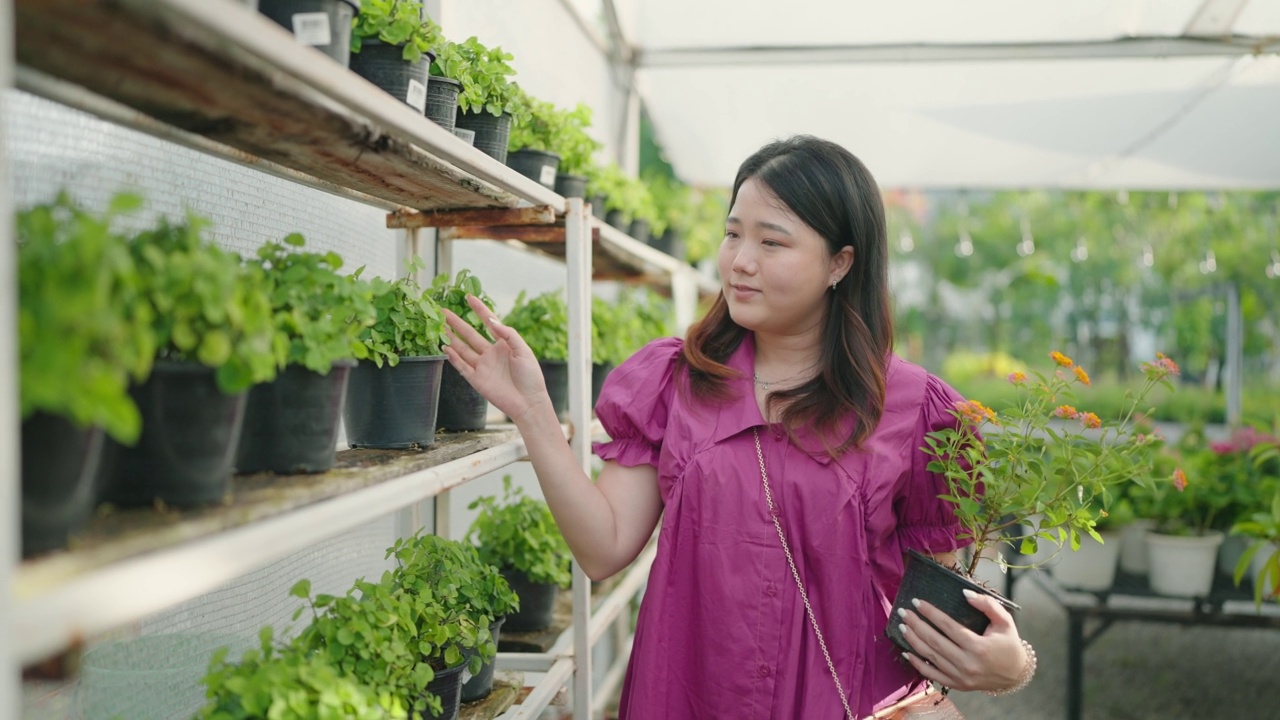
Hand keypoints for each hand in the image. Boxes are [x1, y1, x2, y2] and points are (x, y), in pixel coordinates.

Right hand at [442, 295, 551, 423]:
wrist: (528, 402)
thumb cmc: (531, 376)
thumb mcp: (523, 351)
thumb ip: (508, 334)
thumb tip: (492, 320)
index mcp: (503, 344)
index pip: (488, 323)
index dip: (479, 310)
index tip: (469, 297)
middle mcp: (490, 353)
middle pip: (469, 335)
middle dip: (456, 323)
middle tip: (443, 311)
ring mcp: (482, 366)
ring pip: (462, 349)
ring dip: (451, 338)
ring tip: (439, 326)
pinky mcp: (476, 380)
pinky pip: (461, 366)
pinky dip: (453, 358)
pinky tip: (445, 347)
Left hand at [896, 590, 1027, 692]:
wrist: (1015, 674)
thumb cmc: (1008, 644)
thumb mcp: (1005, 621)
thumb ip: (987, 604)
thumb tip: (965, 593)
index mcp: (979, 647)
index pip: (948, 626)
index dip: (931, 613)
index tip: (917, 602)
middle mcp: (967, 663)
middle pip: (934, 641)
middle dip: (916, 624)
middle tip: (903, 611)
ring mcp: (961, 677)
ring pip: (930, 657)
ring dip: (913, 640)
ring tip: (902, 626)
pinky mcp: (957, 685)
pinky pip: (932, 675)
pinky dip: (917, 664)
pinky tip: (906, 652)